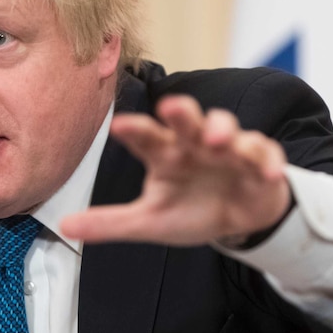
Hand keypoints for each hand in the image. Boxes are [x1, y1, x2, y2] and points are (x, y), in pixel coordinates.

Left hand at [60, 95, 291, 245]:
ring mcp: (229, 148)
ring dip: (223, 130)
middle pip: (187, 119)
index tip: (118, 126)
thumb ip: (110, 222)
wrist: (239, 219)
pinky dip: (267, 162)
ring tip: (217, 141)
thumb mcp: (150, 221)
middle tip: (171, 106)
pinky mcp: (259, 161)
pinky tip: (268, 173)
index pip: (146, 137)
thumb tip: (64, 226)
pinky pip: (265, 155)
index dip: (135, 130)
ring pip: (226, 127)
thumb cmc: (192, 209)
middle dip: (181, 112)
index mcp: (166, 154)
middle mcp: (195, 143)